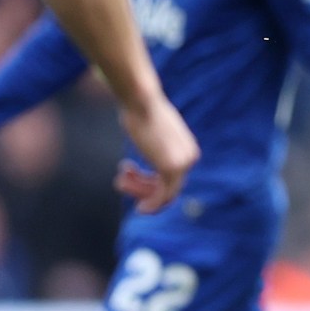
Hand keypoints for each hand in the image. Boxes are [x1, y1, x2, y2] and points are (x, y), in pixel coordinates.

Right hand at [113, 92, 198, 212]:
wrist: (141, 101)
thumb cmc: (140, 109)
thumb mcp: (152, 128)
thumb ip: (156, 142)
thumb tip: (147, 142)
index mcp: (187, 149)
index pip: (171, 176)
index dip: (147, 180)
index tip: (126, 170)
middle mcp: (189, 157)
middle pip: (167, 185)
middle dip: (141, 186)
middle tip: (120, 181)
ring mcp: (182, 164)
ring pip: (162, 192)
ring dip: (139, 192)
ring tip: (119, 183)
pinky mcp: (171, 169)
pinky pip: (163, 196)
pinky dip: (152, 205)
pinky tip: (141, 209)